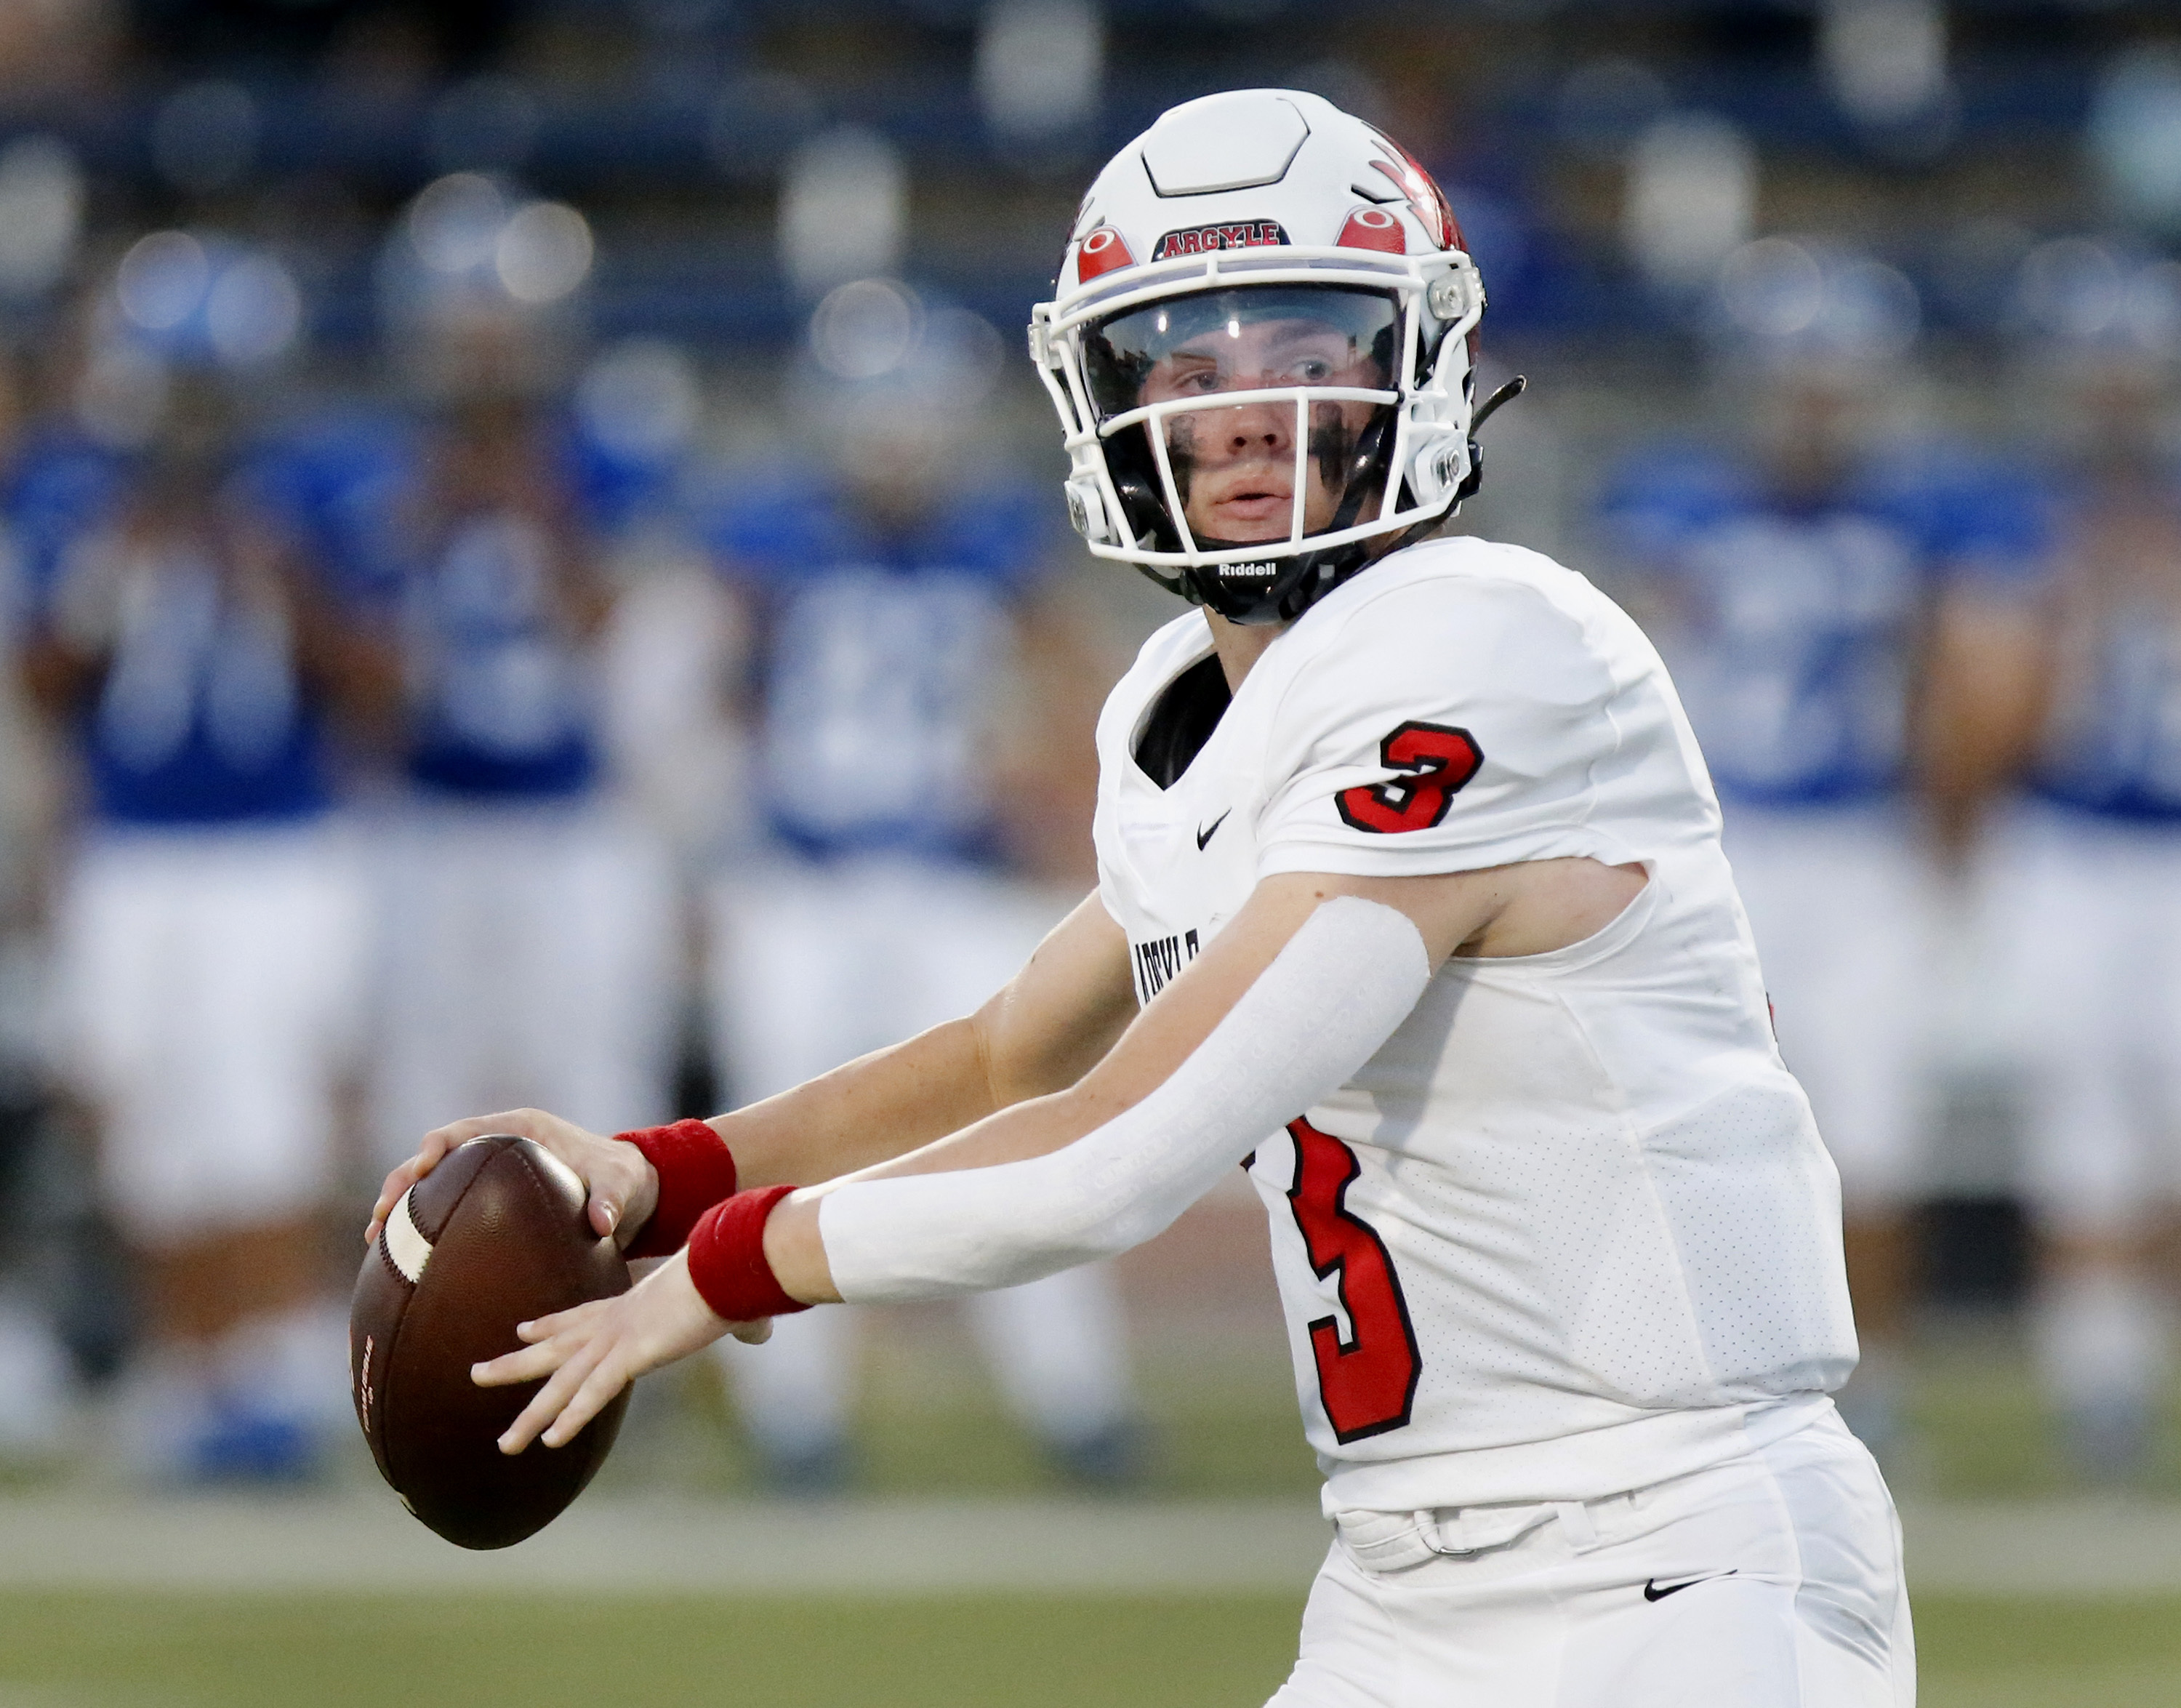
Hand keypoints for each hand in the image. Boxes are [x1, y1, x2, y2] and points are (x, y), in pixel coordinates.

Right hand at [364, 1107, 661, 1252]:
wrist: (632, 1191)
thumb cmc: (625, 1179)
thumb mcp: (623, 1185)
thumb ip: (612, 1200)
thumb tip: (602, 1222)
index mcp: (520, 1129)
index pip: (463, 1131)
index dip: (433, 1148)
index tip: (417, 1170)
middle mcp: (496, 1146)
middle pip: (434, 1158)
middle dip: (401, 1183)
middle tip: (377, 1219)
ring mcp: (489, 1174)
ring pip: (433, 1186)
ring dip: (402, 1210)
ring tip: (373, 1242)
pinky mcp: (489, 1201)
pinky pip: (448, 1211)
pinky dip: (423, 1231)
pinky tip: (404, 1264)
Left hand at [472, 1252, 773, 1452]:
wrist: (731, 1260)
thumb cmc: (733, 1274)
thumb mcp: (727, 1301)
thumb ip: (737, 1320)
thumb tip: (763, 1329)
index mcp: (630, 1304)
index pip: (579, 1315)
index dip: (548, 1325)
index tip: (521, 1329)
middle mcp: (614, 1321)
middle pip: (553, 1349)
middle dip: (513, 1366)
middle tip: (474, 1374)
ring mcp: (620, 1339)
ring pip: (564, 1384)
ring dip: (533, 1417)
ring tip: (504, 1445)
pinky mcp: (634, 1353)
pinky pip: (595, 1392)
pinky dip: (571, 1417)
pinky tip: (550, 1441)